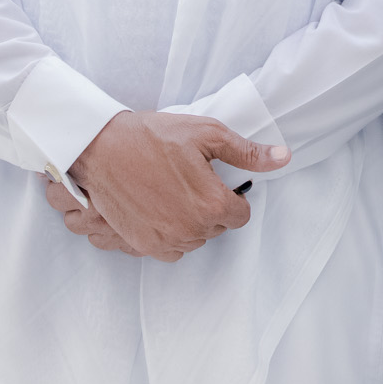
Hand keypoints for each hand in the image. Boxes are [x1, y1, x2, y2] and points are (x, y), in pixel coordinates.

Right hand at [62, 111, 288, 262]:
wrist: (100, 148)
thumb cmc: (151, 137)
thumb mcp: (206, 133)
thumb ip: (247, 152)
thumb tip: (282, 158)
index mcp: (211, 203)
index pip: (241, 215)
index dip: (233, 197)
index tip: (217, 181)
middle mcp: (191, 228)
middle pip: (218, 227)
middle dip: (211, 207)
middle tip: (191, 181)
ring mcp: (165, 240)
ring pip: (195, 239)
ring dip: (192, 222)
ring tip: (174, 192)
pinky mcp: (142, 245)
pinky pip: (172, 250)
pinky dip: (172, 235)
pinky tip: (161, 210)